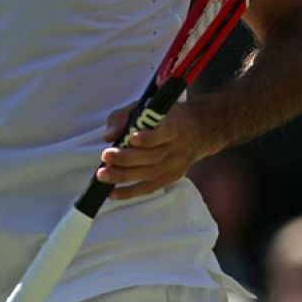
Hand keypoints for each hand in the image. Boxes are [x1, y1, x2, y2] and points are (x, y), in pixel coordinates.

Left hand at [95, 101, 219, 200]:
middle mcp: (177, 147)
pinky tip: (113, 193)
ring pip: (149, 173)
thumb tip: (108, 136)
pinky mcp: (170, 178)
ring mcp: (175, 165)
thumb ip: (125, 117)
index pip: (163, 134)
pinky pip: (149, 188)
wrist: (198, 131)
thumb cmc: (165, 117)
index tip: (131, 138)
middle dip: (127, 158)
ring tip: (103, 175)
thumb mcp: (148, 107)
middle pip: (152, 156)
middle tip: (106, 156)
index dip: (148, 138)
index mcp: (174, 126)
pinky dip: (130, 192)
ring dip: (124, 175)